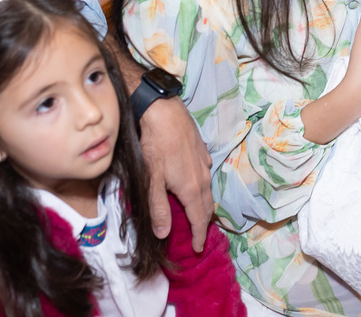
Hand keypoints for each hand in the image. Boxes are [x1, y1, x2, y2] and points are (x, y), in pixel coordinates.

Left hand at [139, 97, 213, 251]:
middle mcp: (203, 177)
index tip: (199, 249)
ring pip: (208, 189)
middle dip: (204, 222)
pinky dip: (202, 186)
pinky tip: (193, 182)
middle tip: (199, 234)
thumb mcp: (152, 179)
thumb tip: (163, 234)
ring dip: (203, 204)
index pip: (199, 219)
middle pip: (207, 205)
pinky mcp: (202, 150)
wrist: (164, 111)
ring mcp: (204, 162)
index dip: (200, 235)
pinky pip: (206, 174)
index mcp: (191, 188)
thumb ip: (158, 207)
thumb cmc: (155, 145)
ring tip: (196, 212)